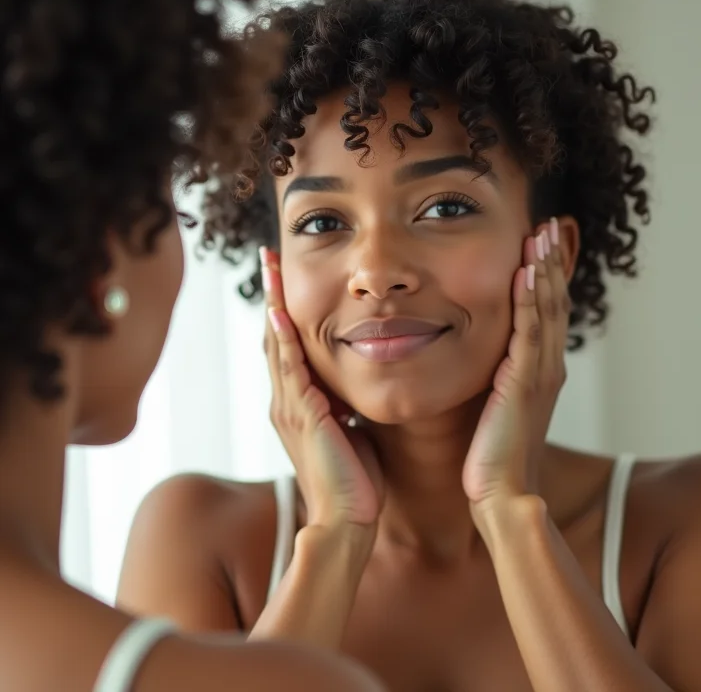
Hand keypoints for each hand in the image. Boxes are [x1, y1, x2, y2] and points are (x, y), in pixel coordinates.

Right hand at [260, 247, 382, 529]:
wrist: (348, 521)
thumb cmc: (354, 482)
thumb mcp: (350, 433)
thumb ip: (345, 408)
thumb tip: (353, 391)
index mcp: (298, 404)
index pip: (286, 346)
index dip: (284, 309)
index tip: (285, 276)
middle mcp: (286, 402)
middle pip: (274, 336)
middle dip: (273, 294)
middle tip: (270, 256)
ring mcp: (291, 409)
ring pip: (277, 345)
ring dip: (275, 304)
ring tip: (271, 267)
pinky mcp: (304, 417)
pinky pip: (290, 371)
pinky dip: (284, 341)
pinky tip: (281, 314)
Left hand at [462, 219, 568, 506]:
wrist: (498, 495)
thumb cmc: (490, 457)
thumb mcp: (494, 408)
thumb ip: (494, 381)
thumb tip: (476, 360)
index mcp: (539, 372)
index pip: (545, 313)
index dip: (545, 277)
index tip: (539, 243)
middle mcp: (546, 368)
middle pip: (553, 303)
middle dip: (550, 262)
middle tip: (548, 224)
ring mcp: (539, 375)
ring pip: (546, 311)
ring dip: (544, 270)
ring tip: (542, 233)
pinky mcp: (523, 385)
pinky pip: (528, 333)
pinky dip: (530, 300)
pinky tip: (526, 271)